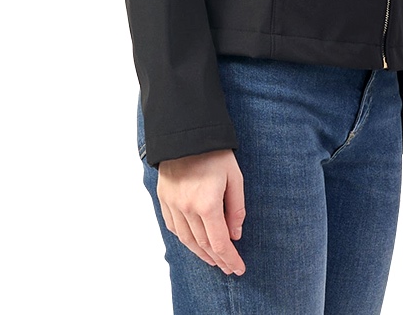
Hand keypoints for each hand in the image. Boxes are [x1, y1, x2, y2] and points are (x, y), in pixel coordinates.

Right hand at [156, 149, 246, 274]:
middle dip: (218, 259)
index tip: (239, 268)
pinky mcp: (163, 199)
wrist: (185, 133)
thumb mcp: (234, 177)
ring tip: (213, 261)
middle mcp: (187, 209)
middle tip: (229, 267)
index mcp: (207, 204)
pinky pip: (174, 227)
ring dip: (201, 254)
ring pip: (187, 240)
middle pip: (204, 245)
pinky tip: (193, 243)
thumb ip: (236, 208)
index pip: (220, 243)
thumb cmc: (214, 152)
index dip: (230, 259)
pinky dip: (185, 239)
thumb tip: (236, 234)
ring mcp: (173, 205)